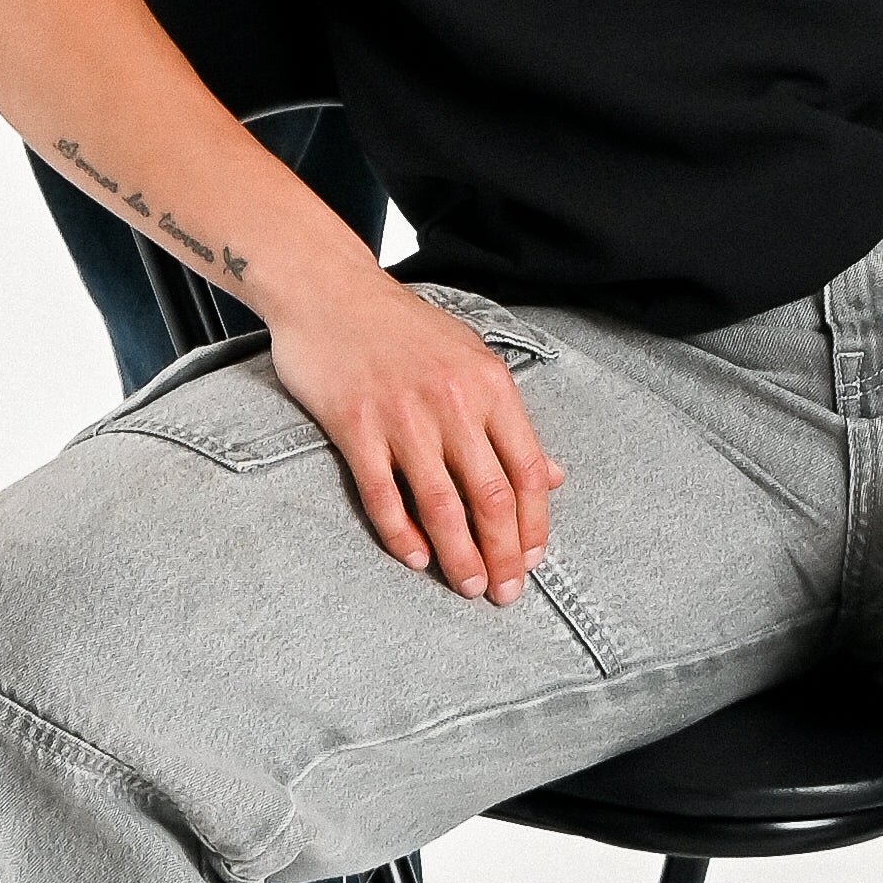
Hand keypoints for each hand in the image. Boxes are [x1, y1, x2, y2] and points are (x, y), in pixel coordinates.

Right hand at [268, 262, 566, 601]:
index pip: (528, 470)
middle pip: (490, 495)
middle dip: (503, 553)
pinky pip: (382, 494)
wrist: (329, 289)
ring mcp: (402, 415)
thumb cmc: (403, 327)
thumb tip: (553, 476)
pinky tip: (416, 559)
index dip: (535, 524)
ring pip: (440, 503)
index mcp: (489, 385)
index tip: (533, 560)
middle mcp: (452, 402)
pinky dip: (400, 533)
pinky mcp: (354, 424)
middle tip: (505, 593)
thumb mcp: (471, 359)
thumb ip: (509, 420)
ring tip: (470, 588)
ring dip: (459, 555)